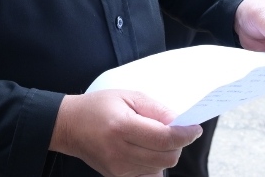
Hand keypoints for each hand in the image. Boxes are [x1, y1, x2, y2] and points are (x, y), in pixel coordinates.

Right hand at [50, 90, 201, 176]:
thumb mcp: (127, 96)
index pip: (165, 138)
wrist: (69, 126)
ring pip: (160, 168)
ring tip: (154, 138)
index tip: (195, 129)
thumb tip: (179, 121)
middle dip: (178, 144)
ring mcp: (119, 168)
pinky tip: (147, 151)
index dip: (185, 134)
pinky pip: (149, 176)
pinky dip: (154, 165)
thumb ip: (155, 109)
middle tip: (175, 131)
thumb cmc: (98, 107)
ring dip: (165, 154)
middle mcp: (120, 151)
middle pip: (167, 157)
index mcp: (122, 127)